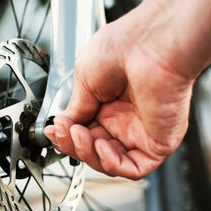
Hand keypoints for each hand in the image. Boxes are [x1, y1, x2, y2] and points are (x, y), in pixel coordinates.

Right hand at [44, 0, 210, 179]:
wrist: (151, 43)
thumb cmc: (125, 48)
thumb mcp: (85, 79)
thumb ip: (76, 108)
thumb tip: (65, 125)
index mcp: (107, 103)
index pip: (83, 131)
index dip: (66, 135)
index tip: (53, 130)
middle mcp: (124, 119)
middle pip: (92, 148)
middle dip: (72, 145)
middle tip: (63, 132)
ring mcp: (140, 131)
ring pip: (109, 161)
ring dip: (88, 154)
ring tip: (79, 134)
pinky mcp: (157, 142)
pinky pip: (134, 167)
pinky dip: (112, 164)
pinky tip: (100, 146)